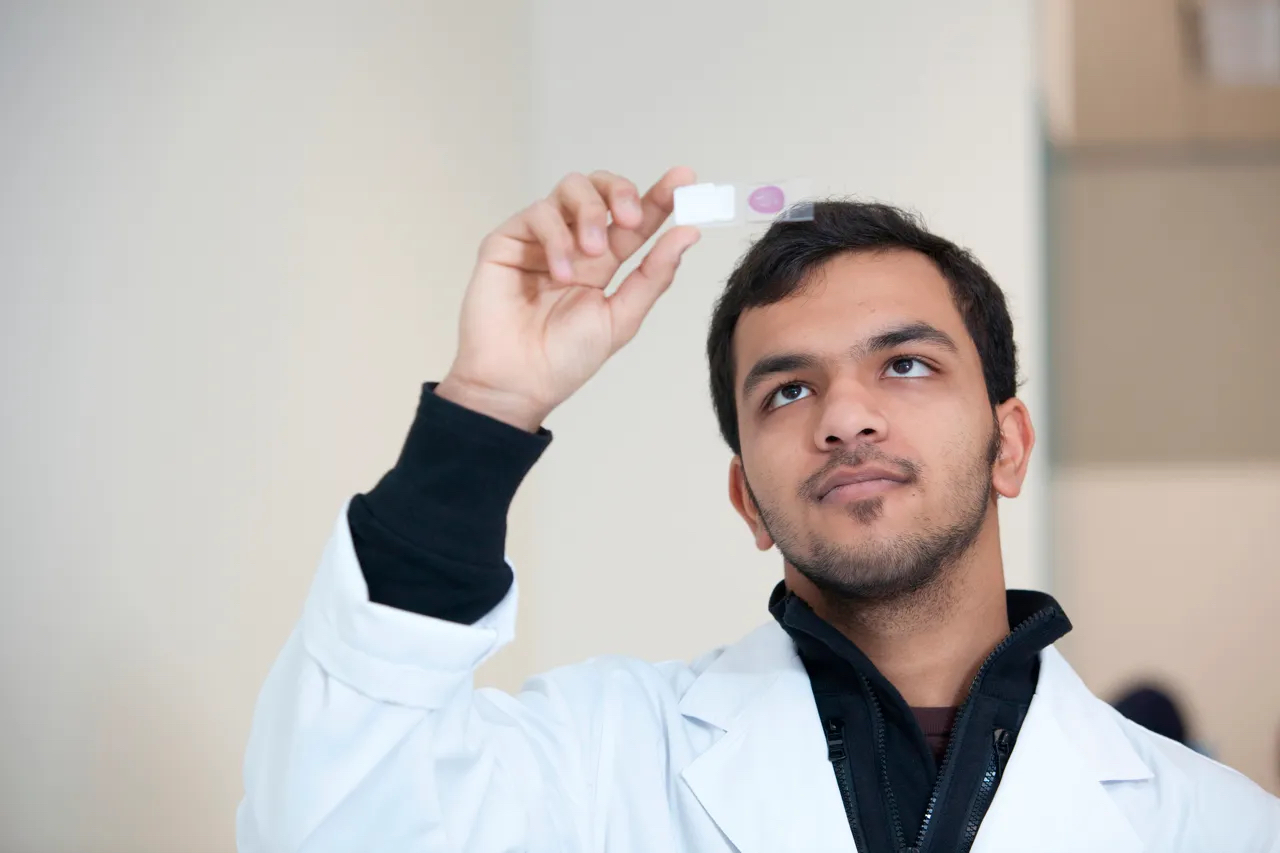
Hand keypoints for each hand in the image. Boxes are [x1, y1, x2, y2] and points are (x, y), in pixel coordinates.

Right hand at [437, 167, 700, 430]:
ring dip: (590, 213)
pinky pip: (538, 213)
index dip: (660, 196)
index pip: (636, 220)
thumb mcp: (622, 318)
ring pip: (570, 188)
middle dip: (622, 192)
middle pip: (601, 189)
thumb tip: (688, 233)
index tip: (684, 179)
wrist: (518, 382)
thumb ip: (653, 275)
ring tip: (592, 251)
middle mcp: (574, 243)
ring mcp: (541, 239)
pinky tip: (560, 273)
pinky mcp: (508, 240)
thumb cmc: (565, 359)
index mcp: (604, 262)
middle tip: (632, 219)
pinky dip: (556, 237)